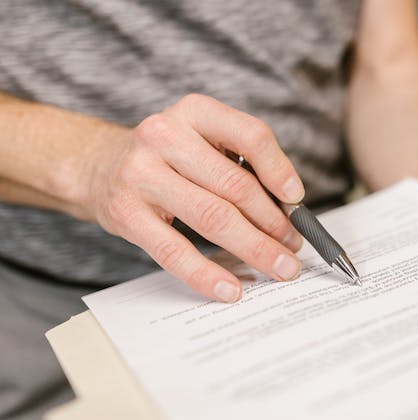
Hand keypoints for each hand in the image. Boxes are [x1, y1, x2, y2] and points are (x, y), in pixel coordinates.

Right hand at [82, 94, 304, 302]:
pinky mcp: (126, 214)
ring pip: (212, 218)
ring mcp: (141, 175)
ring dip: (254, 248)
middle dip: (273, 222)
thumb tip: (288, 210)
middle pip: (235, 186)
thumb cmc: (168, 157)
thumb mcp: (202, 140)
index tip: (297, 200)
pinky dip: (207, 274)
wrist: (100, 166)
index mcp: (195, 112)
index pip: (251, 135)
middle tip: (293, 246)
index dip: (280, 170)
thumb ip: (241, 164)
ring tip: (279, 266)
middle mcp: (165, 136)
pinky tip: (231, 289)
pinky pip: (174, 251)